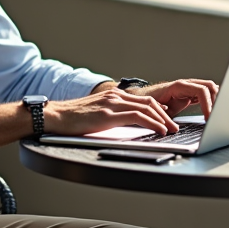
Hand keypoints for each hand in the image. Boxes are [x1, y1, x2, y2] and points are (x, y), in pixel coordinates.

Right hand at [45, 89, 179, 135]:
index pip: (143, 100)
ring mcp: (112, 104)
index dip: (158, 110)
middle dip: (165, 115)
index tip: (167, 120)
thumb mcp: (97, 114)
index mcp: (113, 96)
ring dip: (162, 120)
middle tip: (174, 127)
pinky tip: (159, 130)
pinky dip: (152, 123)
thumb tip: (127, 126)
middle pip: (149, 102)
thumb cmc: (72, 119)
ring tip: (171, 131)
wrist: (54, 116)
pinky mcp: (108, 114)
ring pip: (146, 108)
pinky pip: (137, 117)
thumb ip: (112, 115)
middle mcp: (115, 96)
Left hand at [139, 78, 218, 118]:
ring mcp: (190, 88)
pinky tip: (212, 111)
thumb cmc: (149, 102)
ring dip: (215, 101)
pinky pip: (205, 94)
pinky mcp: (191, 94)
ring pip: (210, 89)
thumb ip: (165, 117)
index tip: (208, 117)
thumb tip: (172, 127)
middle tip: (214, 117)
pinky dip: (211, 102)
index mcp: (179, 86)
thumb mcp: (156, 110)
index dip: (207, 104)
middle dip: (215, 101)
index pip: (201, 90)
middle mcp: (186, 84)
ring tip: (214, 116)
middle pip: (210, 86)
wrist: (145, 97)